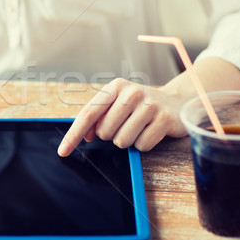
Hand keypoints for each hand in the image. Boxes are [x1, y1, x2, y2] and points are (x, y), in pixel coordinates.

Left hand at [57, 78, 188, 155]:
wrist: (176, 102)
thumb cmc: (140, 106)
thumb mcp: (117, 105)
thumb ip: (99, 117)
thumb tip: (86, 135)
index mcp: (115, 87)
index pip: (88, 114)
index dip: (73, 135)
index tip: (63, 151)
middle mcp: (131, 93)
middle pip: (104, 132)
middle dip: (111, 135)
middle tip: (125, 125)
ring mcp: (149, 105)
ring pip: (122, 141)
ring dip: (128, 141)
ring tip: (138, 128)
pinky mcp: (164, 120)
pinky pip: (142, 145)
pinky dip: (143, 144)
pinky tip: (150, 131)